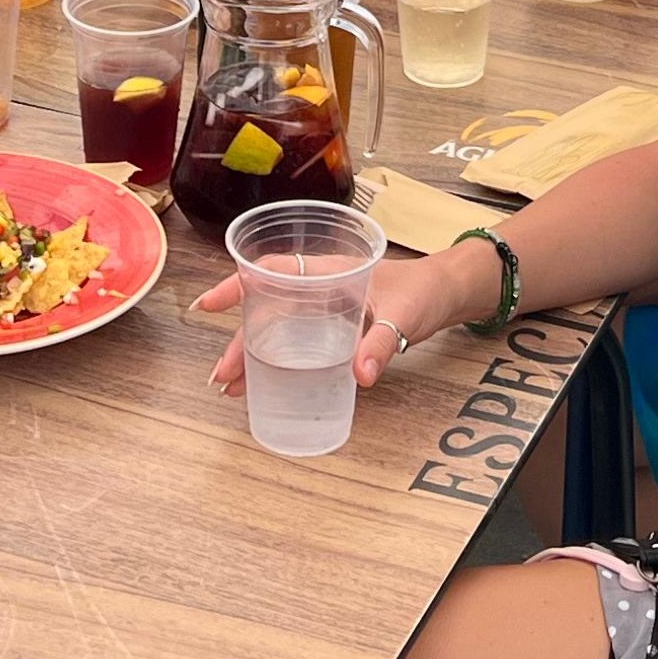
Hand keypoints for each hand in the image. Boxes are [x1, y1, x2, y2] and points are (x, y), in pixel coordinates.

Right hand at [198, 250, 465, 393]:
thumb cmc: (426, 291)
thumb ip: (381, 342)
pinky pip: (298, 343)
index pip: (271, 272)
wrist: (451, 292)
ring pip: (278, 330)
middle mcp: (320, 290)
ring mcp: (326, 311)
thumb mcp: (404, 315)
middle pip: (267, 310)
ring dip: (254, 355)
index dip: (236, 287)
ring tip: (233, 386)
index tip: (207, 306)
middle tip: (222, 375)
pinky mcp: (337, 330)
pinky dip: (279, 362)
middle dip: (239, 340)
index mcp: (328, 273)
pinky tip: (266, 383)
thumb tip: (359, 375)